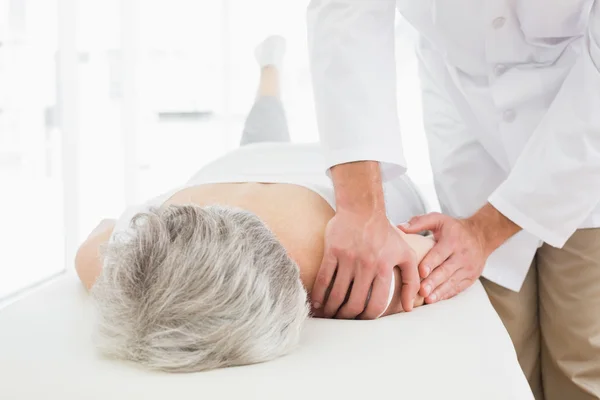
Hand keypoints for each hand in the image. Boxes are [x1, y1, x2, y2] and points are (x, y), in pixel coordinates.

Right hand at [312, 209, 418, 318]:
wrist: (362, 208)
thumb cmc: (385, 233)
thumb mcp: (406, 254)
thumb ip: (412, 280)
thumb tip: (409, 307)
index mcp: (384, 268)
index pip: (377, 303)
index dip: (368, 317)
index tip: (362, 320)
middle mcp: (366, 265)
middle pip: (355, 302)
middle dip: (348, 316)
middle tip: (343, 319)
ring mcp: (348, 258)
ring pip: (337, 293)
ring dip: (331, 309)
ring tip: (328, 315)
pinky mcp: (332, 252)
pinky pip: (323, 278)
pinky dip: (319, 294)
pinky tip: (317, 303)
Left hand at [400, 204, 519, 303]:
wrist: (481, 235)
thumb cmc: (454, 228)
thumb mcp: (438, 219)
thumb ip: (419, 222)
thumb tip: (400, 228)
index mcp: (453, 240)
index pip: (440, 253)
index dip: (431, 263)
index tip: (421, 271)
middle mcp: (462, 255)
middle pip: (446, 270)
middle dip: (434, 281)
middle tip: (422, 290)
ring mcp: (468, 268)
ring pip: (453, 281)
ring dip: (439, 291)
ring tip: (428, 299)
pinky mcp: (470, 277)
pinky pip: (458, 288)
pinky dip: (446, 294)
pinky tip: (435, 299)